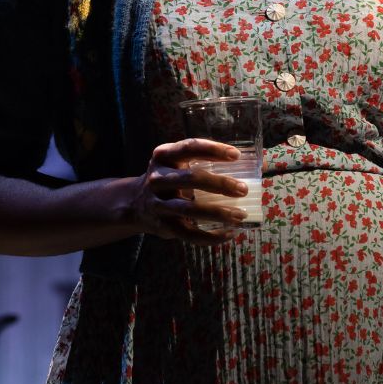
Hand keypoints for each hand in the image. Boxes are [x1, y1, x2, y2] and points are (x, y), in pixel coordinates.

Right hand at [122, 138, 251, 242]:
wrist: (135, 203)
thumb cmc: (169, 179)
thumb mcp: (175, 164)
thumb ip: (200, 162)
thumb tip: (247, 166)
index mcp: (163, 156)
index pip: (189, 147)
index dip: (213, 150)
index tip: (236, 155)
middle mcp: (157, 178)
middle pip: (191, 178)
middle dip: (220, 184)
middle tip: (243, 189)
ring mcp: (157, 203)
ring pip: (189, 209)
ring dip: (218, 212)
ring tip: (240, 215)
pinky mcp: (162, 226)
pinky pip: (189, 234)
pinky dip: (211, 236)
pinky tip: (229, 234)